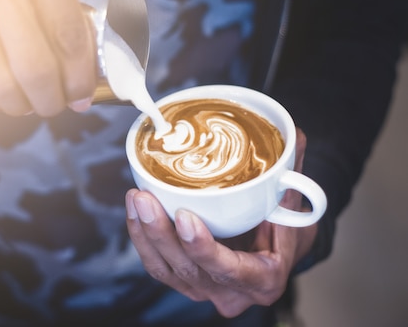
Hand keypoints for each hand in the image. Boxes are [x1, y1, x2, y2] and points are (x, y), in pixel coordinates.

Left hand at [125, 129, 316, 316]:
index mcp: (264, 279)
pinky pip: (157, 265)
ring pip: (166, 269)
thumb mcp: (294, 203)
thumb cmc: (284, 226)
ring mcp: (204, 290)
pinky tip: (135, 209)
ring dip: (144, 234)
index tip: (185, 217)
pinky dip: (142, 238)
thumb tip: (292, 135)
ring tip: (136, 198)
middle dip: (161, 234)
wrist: (273, 249)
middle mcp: (231, 292)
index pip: (231, 270)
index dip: (205, 248)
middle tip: (145, 198)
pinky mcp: (183, 281)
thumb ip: (291, 173)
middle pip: (189, 270)